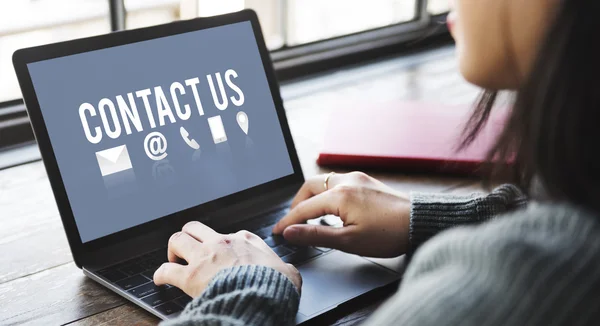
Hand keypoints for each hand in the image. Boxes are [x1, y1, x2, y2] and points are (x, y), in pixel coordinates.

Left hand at [154, 221, 301, 296]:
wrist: (262, 296)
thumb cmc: (275, 285)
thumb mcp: (288, 272)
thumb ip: (285, 269)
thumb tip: (289, 273)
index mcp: (245, 240)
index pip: (229, 234)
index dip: (223, 244)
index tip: (223, 254)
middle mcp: (222, 243)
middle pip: (195, 228)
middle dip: (189, 236)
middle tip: (189, 249)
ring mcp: (204, 257)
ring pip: (177, 239)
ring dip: (173, 249)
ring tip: (173, 259)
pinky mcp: (191, 276)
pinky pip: (166, 270)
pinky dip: (160, 274)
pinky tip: (160, 279)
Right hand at [272, 172, 409, 257]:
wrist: (420, 222)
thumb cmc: (389, 234)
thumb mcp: (348, 241)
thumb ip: (316, 235)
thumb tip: (291, 232)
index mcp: (339, 195)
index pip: (304, 208)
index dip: (288, 221)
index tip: (277, 232)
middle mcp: (346, 181)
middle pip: (309, 186)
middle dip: (297, 203)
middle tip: (293, 222)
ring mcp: (357, 178)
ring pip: (323, 182)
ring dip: (312, 197)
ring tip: (310, 216)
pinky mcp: (366, 181)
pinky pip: (338, 182)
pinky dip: (327, 193)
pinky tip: (331, 209)